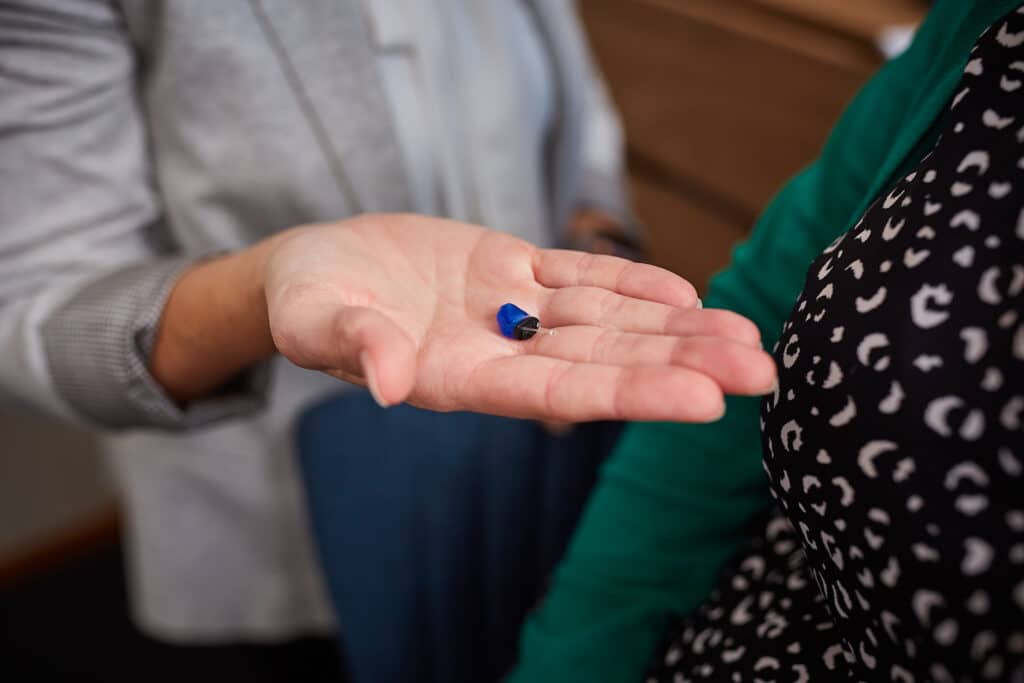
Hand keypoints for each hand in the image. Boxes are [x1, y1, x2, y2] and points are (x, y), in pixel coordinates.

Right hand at [264, 214, 774, 421]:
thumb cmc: (305, 302)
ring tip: (746, 335)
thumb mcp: (314, 321)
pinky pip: (578, 276)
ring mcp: (509, 309)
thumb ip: (354, 345)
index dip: (630, 395)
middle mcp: (498, 350)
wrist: (315, 268)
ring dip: (674, 326)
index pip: (557, 393)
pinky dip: (629, 281)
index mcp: (458, 377)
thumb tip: (386, 381)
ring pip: (606, 320)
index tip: (703, 401)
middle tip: (761, 371)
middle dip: (680, 364)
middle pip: (603, 361)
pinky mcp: (509, 268)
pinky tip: (682, 288)